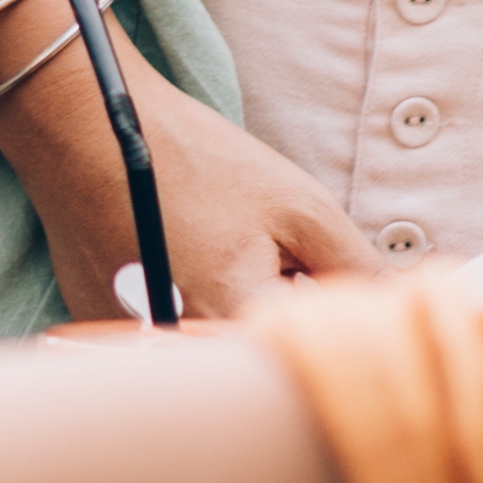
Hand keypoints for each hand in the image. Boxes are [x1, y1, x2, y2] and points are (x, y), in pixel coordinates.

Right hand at [0, 45, 364, 322]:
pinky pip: (165, 337)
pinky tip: (176, 255)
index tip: (336, 296)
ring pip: (210, 350)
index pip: (317, 354)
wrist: (82, 124)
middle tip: (272, 260)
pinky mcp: (101, 330)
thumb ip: (358, 268)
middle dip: (283, 321)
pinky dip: (183, 308)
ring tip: (216, 249)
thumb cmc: (192, 159)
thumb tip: (401, 313)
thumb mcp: (298, 206)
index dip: (336, 326)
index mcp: (238, 324)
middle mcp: (181, 351)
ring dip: (232, 317)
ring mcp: (132, 344)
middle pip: (259, 358)